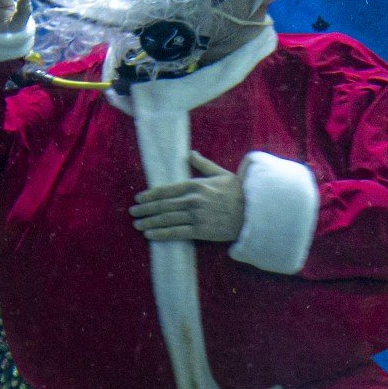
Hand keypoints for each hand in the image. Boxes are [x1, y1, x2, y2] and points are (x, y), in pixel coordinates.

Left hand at [130, 152, 244, 242]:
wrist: (254, 212)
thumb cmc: (238, 192)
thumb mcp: (221, 174)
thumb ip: (203, 164)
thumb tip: (190, 153)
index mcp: (195, 185)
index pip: (166, 189)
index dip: (150, 195)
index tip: (139, 198)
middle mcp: (193, 200)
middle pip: (163, 205)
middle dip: (145, 209)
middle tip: (133, 212)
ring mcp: (196, 216)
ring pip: (166, 219)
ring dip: (149, 222)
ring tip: (137, 224)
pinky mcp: (201, 231)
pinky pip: (176, 233)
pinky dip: (161, 234)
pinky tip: (149, 235)